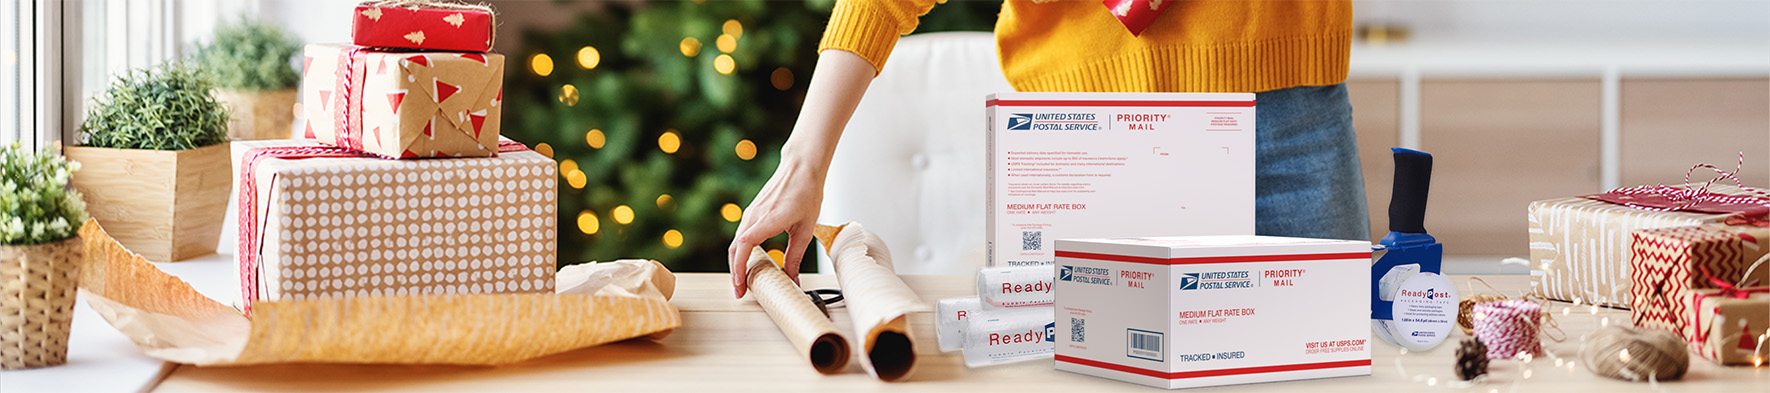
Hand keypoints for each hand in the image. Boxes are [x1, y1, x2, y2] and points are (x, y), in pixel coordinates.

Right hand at [727, 156, 825, 298]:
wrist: (801, 168)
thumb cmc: (806, 193)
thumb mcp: (805, 229)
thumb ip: (795, 257)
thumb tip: (793, 281)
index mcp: (768, 219)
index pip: (744, 245)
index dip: (739, 267)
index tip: (740, 284)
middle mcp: (754, 215)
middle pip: (734, 249)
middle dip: (735, 273)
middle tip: (741, 293)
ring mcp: (751, 213)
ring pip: (736, 243)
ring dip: (737, 263)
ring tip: (744, 282)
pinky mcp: (752, 212)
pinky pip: (741, 235)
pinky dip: (741, 251)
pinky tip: (749, 262)